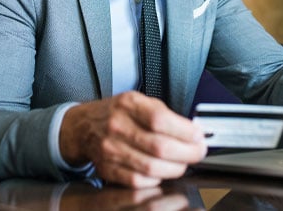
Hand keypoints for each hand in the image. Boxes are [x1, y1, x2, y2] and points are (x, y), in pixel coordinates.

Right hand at [59, 91, 206, 187]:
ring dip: (175, 169)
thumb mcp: (138, 101)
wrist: (83, 126)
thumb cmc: (115, 113)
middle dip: (187, 153)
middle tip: (197, 152)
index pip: (160, 119)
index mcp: (129, 104)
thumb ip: (163, 114)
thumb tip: (192, 131)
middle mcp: (118, 126)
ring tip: (182, 163)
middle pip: (159, 147)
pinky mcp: (107, 168)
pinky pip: (137, 181)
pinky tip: (161, 172)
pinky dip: (155, 180)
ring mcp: (111, 149)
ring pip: (151, 168)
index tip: (199, 136)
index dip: (185, 131)